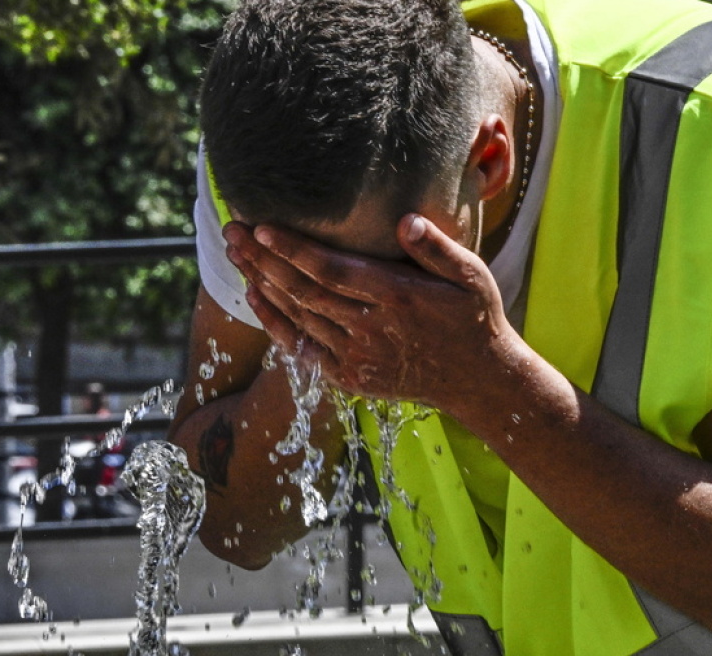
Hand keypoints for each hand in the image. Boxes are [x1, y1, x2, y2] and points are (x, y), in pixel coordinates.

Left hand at [222, 214, 517, 406]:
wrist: (478, 380)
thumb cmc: (473, 317)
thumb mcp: (472, 276)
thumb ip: (437, 248)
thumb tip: (405, 220)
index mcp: (400, 297)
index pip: (333, 270)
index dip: (293, 249)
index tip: (262, 226)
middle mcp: (373, 328)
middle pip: (304, 290)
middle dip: (262, 258)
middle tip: (233, 230)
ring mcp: (358, 356)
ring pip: (297, 315)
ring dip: (261, 283)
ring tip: (235, 253)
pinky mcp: (350, 377)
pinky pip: (301, 347)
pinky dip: (274, 322)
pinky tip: (255, 295)